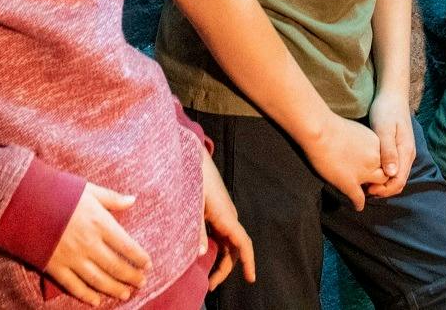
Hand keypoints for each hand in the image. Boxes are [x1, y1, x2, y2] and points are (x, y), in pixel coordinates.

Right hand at [44, 184, 150, 305]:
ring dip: (113, 289)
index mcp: (99, 222)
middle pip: (115, 266)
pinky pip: (73, 286)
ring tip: (125, 294)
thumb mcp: (88, 189)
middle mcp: (88, 243)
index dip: (139, 257)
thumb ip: (111, 198)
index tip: (147, 264)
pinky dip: (86, 295)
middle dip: (131, 276)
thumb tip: (132, 200)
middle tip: (142, 283)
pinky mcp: (54, 267)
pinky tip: (97, 301)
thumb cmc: (58, 192)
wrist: (23, 203)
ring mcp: (71, 257)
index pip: (126, 246)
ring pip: (98, 279)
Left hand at [200, 143, 255, 290]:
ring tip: (207, 277)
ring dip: (221, 261)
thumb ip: (198, 230)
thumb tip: (203, 254)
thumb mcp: (194, 205)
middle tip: (211, 286)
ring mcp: (224, 216)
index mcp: (226, 217)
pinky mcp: (217, 214)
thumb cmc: (196, 179)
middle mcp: (229, 218)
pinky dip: (218, 250)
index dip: (249, 262)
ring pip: (229, 244)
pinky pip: (223, 237)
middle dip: (226, 270)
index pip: (243, 243)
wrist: (194, 159)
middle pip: (235, 250)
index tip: (251, 278)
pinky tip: (206, 257)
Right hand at [304, 114, 385, 209]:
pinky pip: (359, 198)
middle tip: (374, 182)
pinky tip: (358, 206)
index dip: (381, 165)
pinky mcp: (350, 183)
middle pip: (385, 173)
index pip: (386, 159)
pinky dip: (359, 203)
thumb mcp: (356, 129)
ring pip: (377, 186)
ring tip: (368, 193)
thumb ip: (363, 140)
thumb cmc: (333, 125)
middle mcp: (374, 159)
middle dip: (381, 179)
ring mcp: (363, 173)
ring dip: (373, 191)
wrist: (319, 131)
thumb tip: (360, 145)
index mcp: (377, 144)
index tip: (375, 167)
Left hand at [365, 89, 414, 198]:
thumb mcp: (384, 129)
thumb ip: (388, 151)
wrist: (392, 95)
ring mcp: (405, 152)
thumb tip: (390, 173)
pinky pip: (394, 168)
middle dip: (383, 189)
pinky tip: (371, 171)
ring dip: (383, 183)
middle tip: (364, 189)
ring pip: (396, 176)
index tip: (367, 189)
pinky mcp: (399, 149)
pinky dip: (384, 175)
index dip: (384, 190)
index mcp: (406, 152)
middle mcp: (408, 155)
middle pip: (398, 182)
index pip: (398, 181)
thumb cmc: (386, 110)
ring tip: (365, 182)